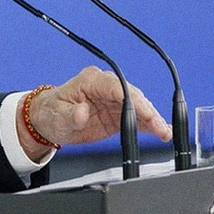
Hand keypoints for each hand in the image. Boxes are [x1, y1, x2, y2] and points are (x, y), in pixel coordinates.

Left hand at [16, 66, 171, 161]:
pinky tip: (161, 131)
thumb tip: (82, 112)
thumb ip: (71, 115)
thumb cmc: (51, 113)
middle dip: (147, 111)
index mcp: (92, 80)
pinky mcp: (116, 114)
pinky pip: (136, 117)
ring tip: (164, 132)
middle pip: (132, 96)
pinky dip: (148, 124)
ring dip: (152, 119)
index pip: (117, 87)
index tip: (145, 111)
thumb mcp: (57, 116)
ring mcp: (112, 100)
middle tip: (159, 127)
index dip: (133, 99)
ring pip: (138, 106)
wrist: (49, 121)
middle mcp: (105, 87)